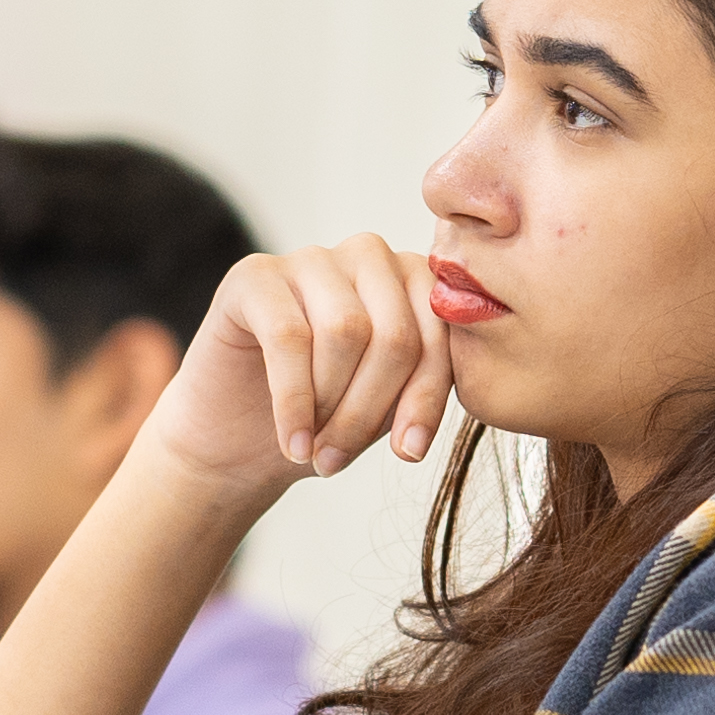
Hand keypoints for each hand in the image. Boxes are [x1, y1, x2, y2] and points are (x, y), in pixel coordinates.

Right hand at [140, 237, 454, 501]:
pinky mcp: (253, 275)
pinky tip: (292, 442)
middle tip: (340, 458)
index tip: (407, 453)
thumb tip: (477, 381)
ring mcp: (308, 258)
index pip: (440, 332)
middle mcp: (366, 255)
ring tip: (315, 451)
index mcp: (414, 280)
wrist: (237, 442)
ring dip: (331, 407)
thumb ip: (426, 383)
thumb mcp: (389, 409)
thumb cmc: (325, 420)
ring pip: (345, 331)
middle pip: (394, 332)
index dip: (426, 398)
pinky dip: (293, 401)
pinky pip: (288, 335)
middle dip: (371, 409)